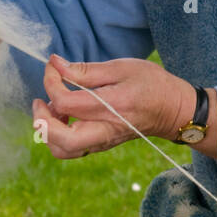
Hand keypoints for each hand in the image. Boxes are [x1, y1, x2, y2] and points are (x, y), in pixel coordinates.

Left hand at [34, 56, 198, 158]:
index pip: (65, 101)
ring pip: (63, 150)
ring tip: (54, 108)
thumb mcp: (122, 67)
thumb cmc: (152, 84)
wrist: (174, 111)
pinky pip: (72, 149)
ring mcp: (102, 141)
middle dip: (42, 120)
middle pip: (60, 140)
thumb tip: (56, 65)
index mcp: (111, 106)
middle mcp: (105, 130)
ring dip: (49, 131)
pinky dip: (59, 135)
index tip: (54, 66)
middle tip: (41, 100)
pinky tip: (66, 115)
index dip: (51, 81)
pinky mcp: (101, 144)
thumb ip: (87, 70)